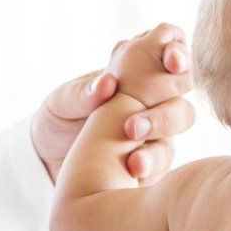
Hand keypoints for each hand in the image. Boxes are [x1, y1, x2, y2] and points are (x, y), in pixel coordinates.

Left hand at [32, 24, 195, 184]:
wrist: (49, 159)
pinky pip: (163, 167)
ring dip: (158, 147)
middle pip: (181, 103)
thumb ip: (84, 93)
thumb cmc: (58, 119)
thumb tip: (108, 82)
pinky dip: (152, 172)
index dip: (177, 53)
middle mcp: (153, 103)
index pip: (169, 55)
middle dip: (167, 114)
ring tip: (133, 163)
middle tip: (133, 128)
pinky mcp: (152, 164)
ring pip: (176, 138)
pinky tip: (132, 178)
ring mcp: (156, 134)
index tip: (172, 62)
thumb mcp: (62, 102)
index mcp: (135, 76)